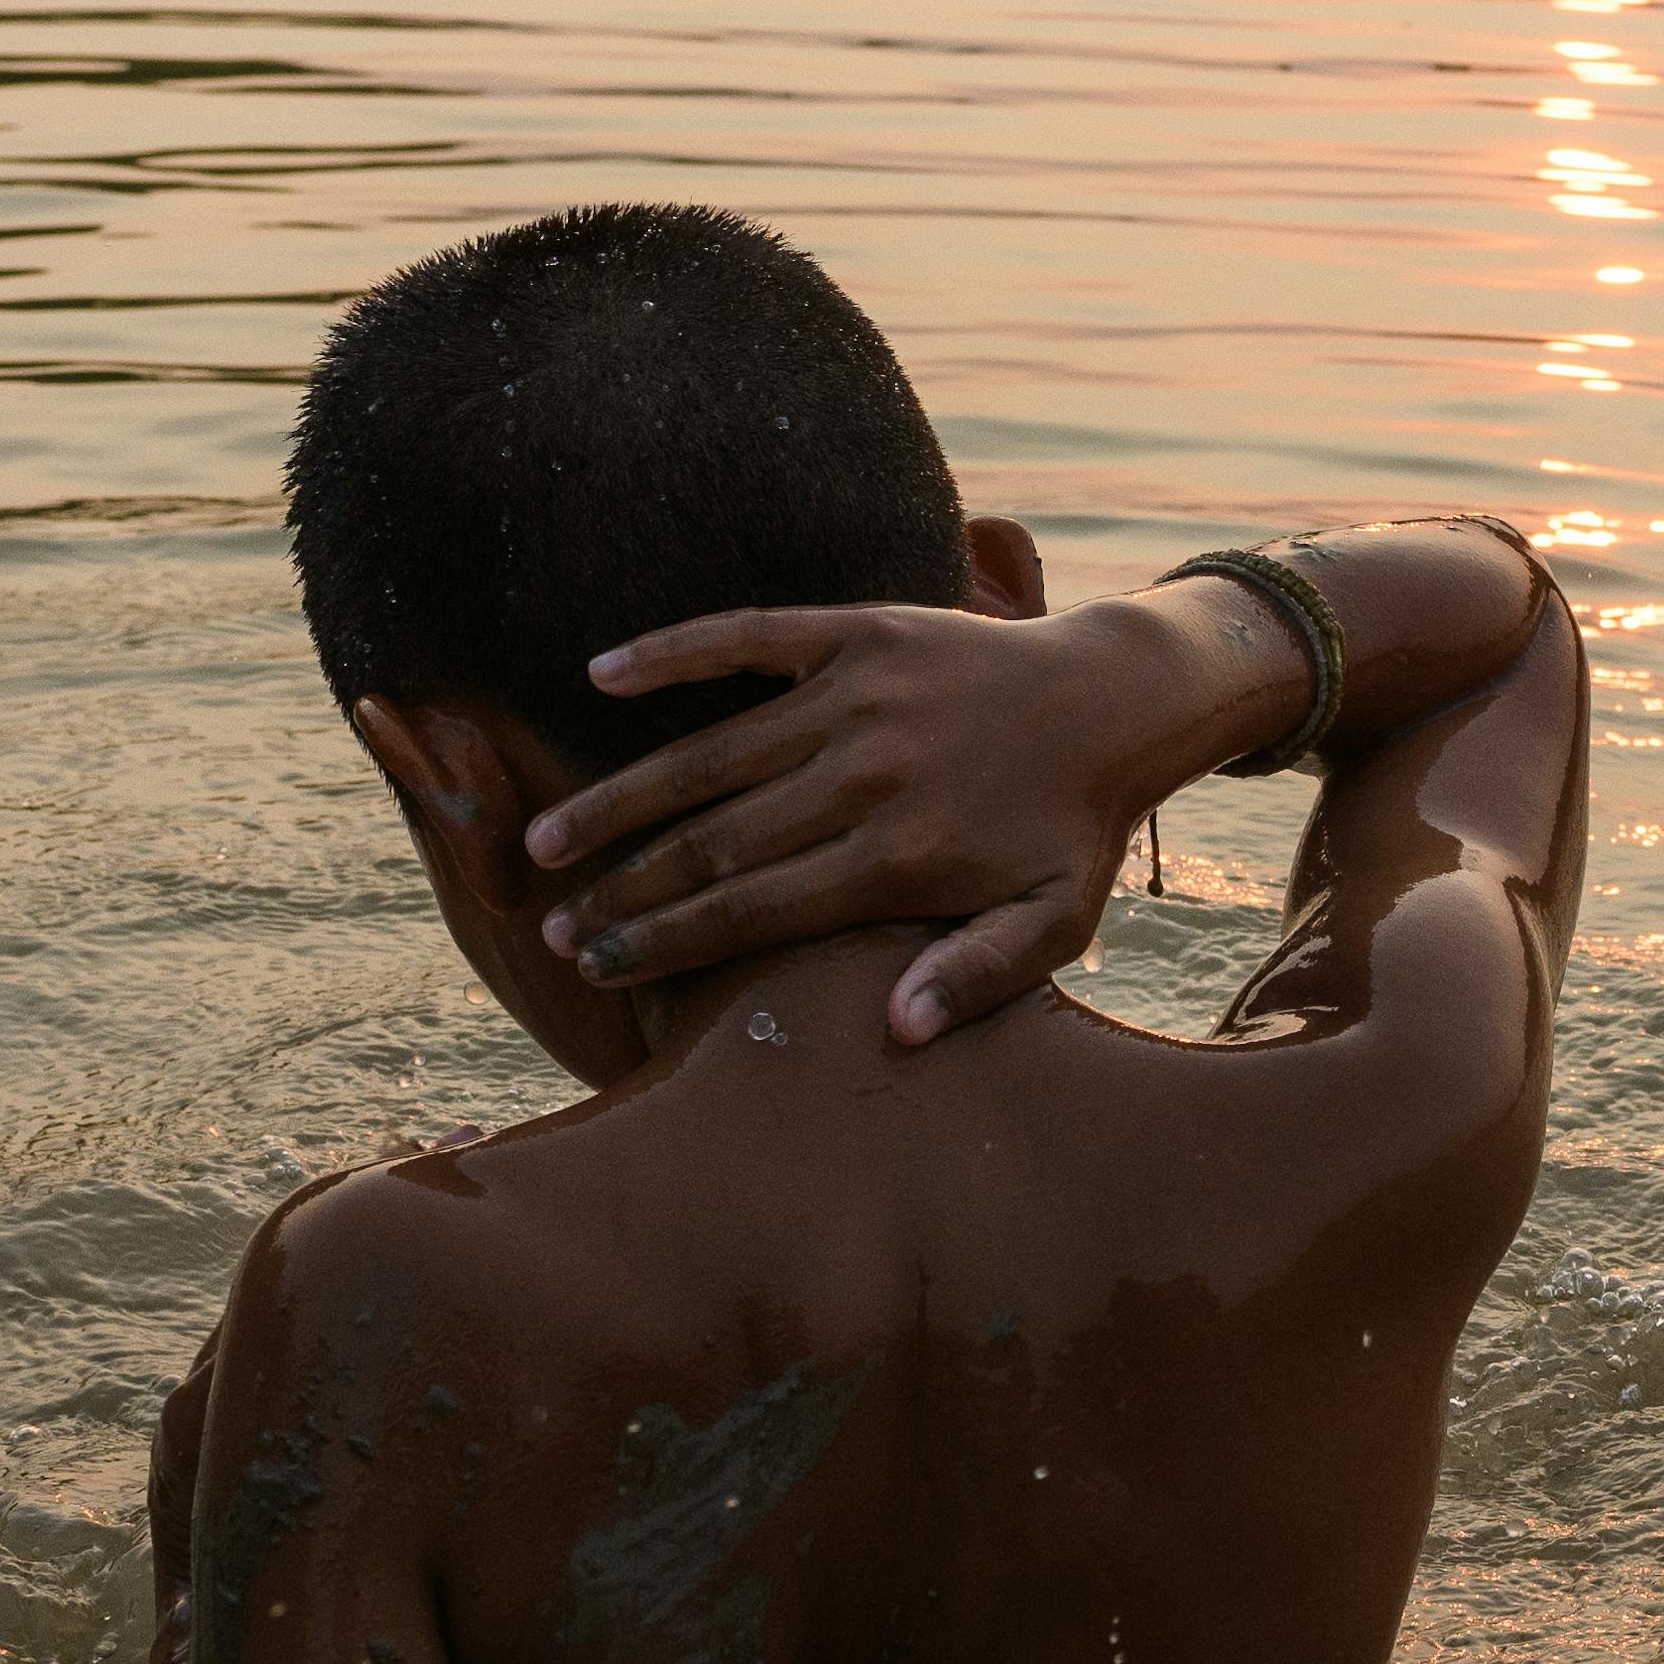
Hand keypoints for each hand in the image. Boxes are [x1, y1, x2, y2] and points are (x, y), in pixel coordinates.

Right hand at [521, 584, 1278, 1042]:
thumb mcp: (1051, 922)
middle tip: (553, 927)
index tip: (600, 965)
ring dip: (619, 801)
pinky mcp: (855, 629)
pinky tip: (599, 673)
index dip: (665, 943)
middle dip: (623, 890)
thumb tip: (896, 1033)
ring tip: (546, 843)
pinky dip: (670, 652)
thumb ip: (976, 978)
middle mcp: (864, 776)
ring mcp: (854, 697)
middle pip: (713, 844)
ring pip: (708, 757)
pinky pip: (745, 636)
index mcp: (898, 857)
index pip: (752, 910)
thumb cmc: (1070, 827)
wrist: (1117, 698)